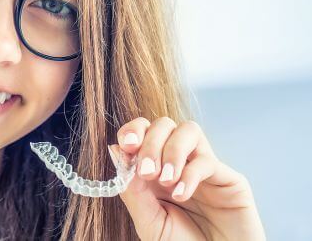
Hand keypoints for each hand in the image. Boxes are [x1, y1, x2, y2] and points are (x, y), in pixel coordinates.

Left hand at [114, 116, 264, 239]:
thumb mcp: (148, 221)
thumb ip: (132, 190)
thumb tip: (115, 151)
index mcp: (156, 170)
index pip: (144, 131)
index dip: (133, 131)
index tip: (126, 146)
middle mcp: (180, 163)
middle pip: (164, 125)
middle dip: (151, 143)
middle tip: (146, 172)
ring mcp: (204, 169)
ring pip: (189, 130)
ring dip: (171, 151)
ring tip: (165, 180)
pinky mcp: (229, 179)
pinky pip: (207, 161)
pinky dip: (189, 174)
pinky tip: (181, 194)